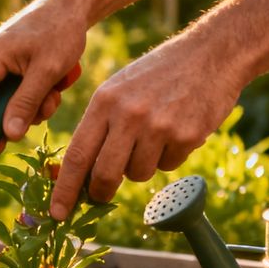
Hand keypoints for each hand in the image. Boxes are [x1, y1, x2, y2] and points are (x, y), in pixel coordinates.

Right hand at [0, 0, 88, 155]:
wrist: (68, 6)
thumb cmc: (60, 32)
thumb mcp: (47, 70)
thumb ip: (26, 103)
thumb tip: (9, 135)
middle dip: (9, 121)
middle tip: (18, 136)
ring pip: (3, 103)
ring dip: (29, 107)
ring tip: (55, 94)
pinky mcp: (2, 66)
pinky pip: (11, 93)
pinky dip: (31, 97)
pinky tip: (51, 88)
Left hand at [49, 42, 244, 219]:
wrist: (211, 54)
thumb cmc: (157, 74)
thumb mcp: (117, 89)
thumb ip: (98, 125)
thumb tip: (80, 172)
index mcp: (104, 102)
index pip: (77, 154)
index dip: (65, 188)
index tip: (57, 212)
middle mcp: (128, 115)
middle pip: (105, 174)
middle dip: (101, 191)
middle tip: (101, 195)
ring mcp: (159, 126)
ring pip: (138, 174)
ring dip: (142, 166)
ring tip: (153, 137)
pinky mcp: (187, 136)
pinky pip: (169, 166)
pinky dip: (170, 156)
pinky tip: (177, 130)